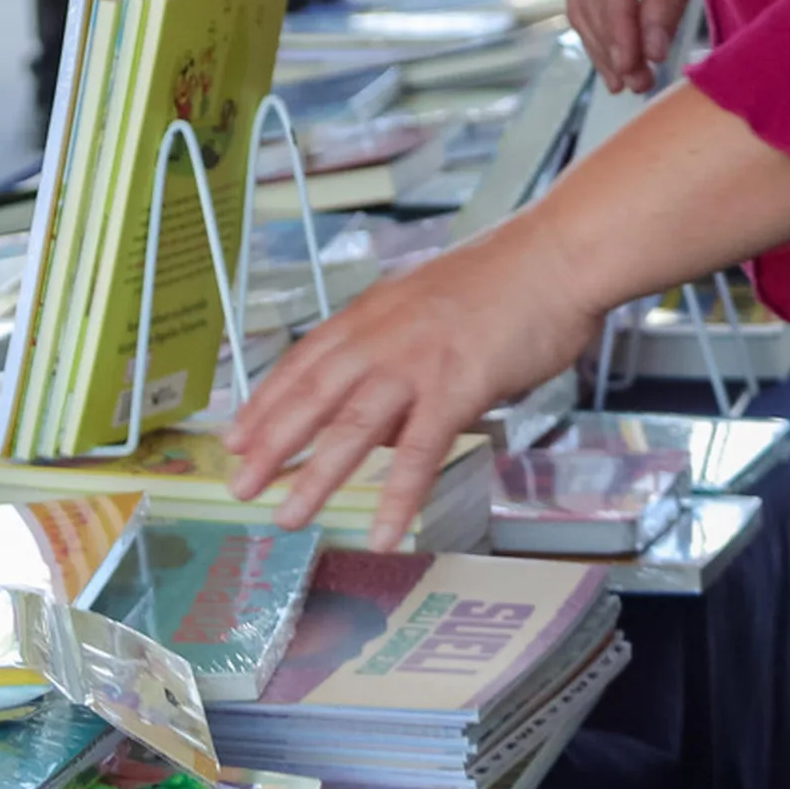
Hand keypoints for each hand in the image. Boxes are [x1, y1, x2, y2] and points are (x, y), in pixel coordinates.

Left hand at [225, 222, 607, 549]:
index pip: (301, 364)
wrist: (554, 258)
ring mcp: (415, 363)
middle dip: (270, 445)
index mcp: (370, 316)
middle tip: (239, 485)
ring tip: (290, 517)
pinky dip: (398, 496)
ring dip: (316, 477)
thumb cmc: (503, 284)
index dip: (265, 403)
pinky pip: (419, 451)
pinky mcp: (457, 387)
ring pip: (351, 428)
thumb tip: (374, 420)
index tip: (235, 437)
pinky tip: (383, 531)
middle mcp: (380, 338)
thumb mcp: (426, 311)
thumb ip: (393, 358)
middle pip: (310, 397)